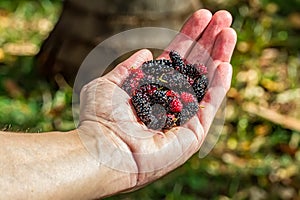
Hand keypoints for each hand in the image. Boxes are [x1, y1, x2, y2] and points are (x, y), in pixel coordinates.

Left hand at [78, 9, 236, 195]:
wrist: (102, 150)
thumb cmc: (99, 120)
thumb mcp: (108, 85)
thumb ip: (127, 69)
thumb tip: (145, 53)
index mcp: (153, 89)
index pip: (177, 58)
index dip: (190, 36)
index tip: (203, 16)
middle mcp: (170, 101)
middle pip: (195, 67)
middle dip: (209, 42)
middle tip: (224, 17)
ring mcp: (183, 118)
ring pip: (206, 83)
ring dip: (219, 58)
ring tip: (229, 32)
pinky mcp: (192, 135)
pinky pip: (209, 108)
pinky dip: (218, 88)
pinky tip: (225, 65)